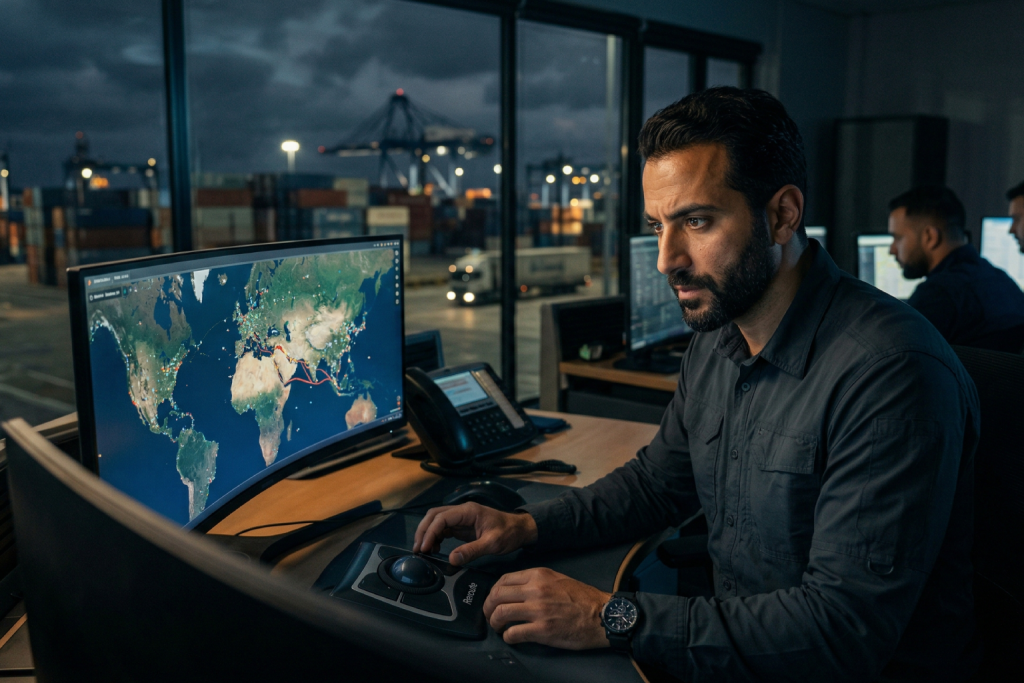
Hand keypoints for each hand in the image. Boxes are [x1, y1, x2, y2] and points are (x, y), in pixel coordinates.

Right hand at [412, 502, 537, 565]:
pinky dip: (435, 538)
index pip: (441, 517)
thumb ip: (472, 551)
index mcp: (468, 511)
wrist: (520, 529)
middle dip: (423, 531)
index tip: (424, 547)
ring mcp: (461, 518)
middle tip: (418, 549)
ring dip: (427, 534)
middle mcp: (462, 512)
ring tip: (424, 551)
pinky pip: (443, 529)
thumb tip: (452, 559)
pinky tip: (434, 549)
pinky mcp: (462, 526)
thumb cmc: (509, 533)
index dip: (430, 532)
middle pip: (434, 516)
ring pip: (436, 521)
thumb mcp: (493, 543)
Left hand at [483, 567, 611, 649]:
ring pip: (500, 613)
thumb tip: (517, 590)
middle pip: (497, 595)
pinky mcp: (541, 630)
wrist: (602, 615)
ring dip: (494, 623)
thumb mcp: (558, 579)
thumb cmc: (584, 599)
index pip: (504, 580)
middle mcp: (535, 590)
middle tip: (490, 615)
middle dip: (488, 607)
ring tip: (498, 627)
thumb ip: (537, 581)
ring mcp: (538, 610)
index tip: (494, 600)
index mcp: (539, 575)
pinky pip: (513, 633)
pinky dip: (508, 637)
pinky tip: (512, 637)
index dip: (493, 591)